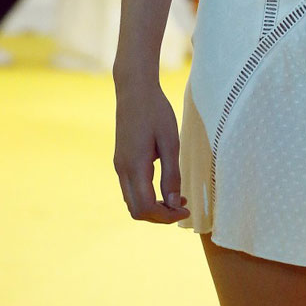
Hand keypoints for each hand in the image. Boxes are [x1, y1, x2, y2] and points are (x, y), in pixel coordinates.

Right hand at [113, 81, 190, 223]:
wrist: (134, 89)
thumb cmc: (155, 111)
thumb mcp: (170, 142)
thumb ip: (171, 174)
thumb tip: (174, 204)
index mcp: (134, 167)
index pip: (146, 208)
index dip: (166, 216)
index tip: (186, 210)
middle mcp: (122, 170)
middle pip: (136, 211)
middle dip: (160, 216)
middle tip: (183, 208)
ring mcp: (119, 165)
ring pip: (132, 201)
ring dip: (153, 207)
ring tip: (177, 200)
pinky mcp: (121, 160)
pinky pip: (131, 189)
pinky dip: (147, 196)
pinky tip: (164, 186)